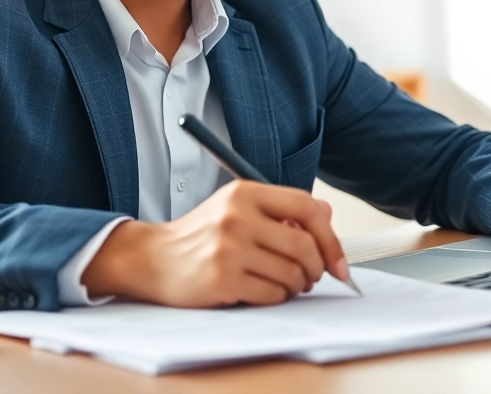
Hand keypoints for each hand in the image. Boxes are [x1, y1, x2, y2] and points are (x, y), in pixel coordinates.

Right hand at [80, 180, 349, 306]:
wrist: (153, 258)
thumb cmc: (199, 236)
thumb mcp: (236, 208)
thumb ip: (280, 209)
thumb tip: (327, 212)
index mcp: (244, 193)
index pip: (306, 206)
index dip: (331, 237)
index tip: (338, 261)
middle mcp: (236, 216)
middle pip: (303, 244)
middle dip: (316, 267)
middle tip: (311, 276)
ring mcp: (228, 248)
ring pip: (291, 273)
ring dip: (296, 286)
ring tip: (284, 284)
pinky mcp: (221, 279)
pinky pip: (272, 294)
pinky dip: (276, 298)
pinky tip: (262, 291)